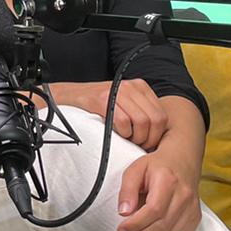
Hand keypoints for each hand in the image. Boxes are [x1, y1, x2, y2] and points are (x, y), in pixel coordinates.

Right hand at [51, 79, 168, 148]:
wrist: (68, 97)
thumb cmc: (96, 106)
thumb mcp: (124, 104)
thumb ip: (141, 112)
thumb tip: (157, 136)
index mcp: (140, 87)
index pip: (162, 116)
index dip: (156, 135)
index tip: (146, 144)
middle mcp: (130, 86)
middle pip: (155, 120)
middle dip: (148, 138)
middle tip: (136, 144)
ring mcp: (116, 91)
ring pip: (142, 121)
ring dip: (135, 137)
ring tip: (125, 139)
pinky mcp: (102, 99)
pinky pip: (123, 121)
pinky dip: (122, 133)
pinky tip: (115, 133)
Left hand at [115, 146, 201, 230]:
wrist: (182, 161)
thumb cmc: (159, 165)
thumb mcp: (136, 169)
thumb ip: (127, 190)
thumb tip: (124, 211)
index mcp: (168, 181)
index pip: (153, 210)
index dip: (136, 224)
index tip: (121, 229)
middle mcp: (183, 196)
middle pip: (162, 225)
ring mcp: (191, 208)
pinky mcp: (195, 218)